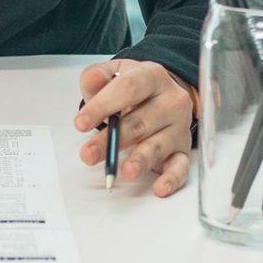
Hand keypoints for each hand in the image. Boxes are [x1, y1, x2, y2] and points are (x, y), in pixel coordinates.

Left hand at [75, 58, 195, 196]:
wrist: (160, 94)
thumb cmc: (133, 87)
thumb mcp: (113, 74)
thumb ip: (98, 76)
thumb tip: (93, 79)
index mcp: (153, 76)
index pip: (129, 88)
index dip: (103, 106)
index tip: (80, 123)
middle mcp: (171, 101)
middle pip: (140, 122)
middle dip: (112, 140)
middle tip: (88, 154)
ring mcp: (179, 127)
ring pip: (158, 145)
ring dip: (141, 160)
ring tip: (126, 171)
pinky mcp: (182, 150)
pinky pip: (181, 166)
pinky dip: (171, 179)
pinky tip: (159, 188)